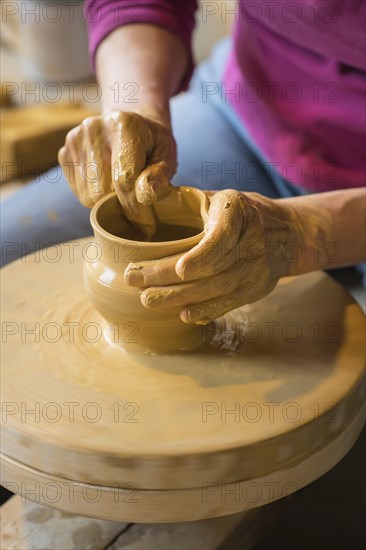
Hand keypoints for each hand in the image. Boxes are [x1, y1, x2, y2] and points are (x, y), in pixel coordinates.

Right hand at [58, 108, 176, 237]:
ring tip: (122, 188)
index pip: (124, 179)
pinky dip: (94, 196)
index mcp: (124, 125)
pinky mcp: (65, 152)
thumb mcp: (167, 156)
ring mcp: (75, 140)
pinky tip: (107, 181)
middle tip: (136, 202)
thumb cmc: (152, 144)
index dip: (135, 207)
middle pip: (102, 190)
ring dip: (107, 201)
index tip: (146, 225)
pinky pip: (79, 192)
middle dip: (121, 204)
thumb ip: (159, 176)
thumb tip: (144, 196)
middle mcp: (94, 129)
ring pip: (89, 195)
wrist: (130, 123)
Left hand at [125, 190, 301, 322]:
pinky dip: (206, 310)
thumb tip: (144, 195)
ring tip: (148, 299)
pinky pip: (230, 303)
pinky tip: (183, 314)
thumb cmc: (238, 212)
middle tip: (136, 280)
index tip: (180, 269)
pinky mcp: (256, 289)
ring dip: (181, 297)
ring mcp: (256, 269)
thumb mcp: (218, 196)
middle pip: (212, 268)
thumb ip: (184, 198)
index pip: (222, 238)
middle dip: (170, 277)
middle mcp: (252, 241)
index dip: (202, 256)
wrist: (287, 233)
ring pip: (217, 289)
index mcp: (238, 211)